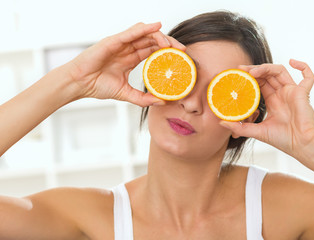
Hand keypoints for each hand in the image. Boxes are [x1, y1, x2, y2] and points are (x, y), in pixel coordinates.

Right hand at [66, 22, 184, 106]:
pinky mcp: (113, 41)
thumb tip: (161, 102)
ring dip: (160, 37)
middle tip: (183, 51)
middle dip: (169, 43)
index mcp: (131, 58)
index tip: (181, 58)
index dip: (167, 52)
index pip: (153, 50)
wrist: (79, 84)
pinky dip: (145, 28)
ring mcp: (121, 43)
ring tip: (172, 45)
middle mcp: (128, 48)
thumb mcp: (125, 94)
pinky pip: (131, 32)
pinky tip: (156, 27)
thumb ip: (143, 98)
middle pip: (152, 40)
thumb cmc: (97, 85)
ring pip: (144, 34)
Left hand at [221, 60, 313, 159]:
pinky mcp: (303, 93)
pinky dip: (304, 67)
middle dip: (254, 70)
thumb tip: (221, 122)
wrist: (301, 146)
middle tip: (241, 69)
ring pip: (280, 72)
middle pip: (267, 75)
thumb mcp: (257, 131)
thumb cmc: (283, 140)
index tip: (237, 75)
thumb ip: (239, 127)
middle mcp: (282, 94)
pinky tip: (293, 61)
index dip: (249, 78)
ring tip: (253, 71)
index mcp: (273, 101)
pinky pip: (308, 77)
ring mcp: (292, 92)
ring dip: (266, 68)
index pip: (259, 83)